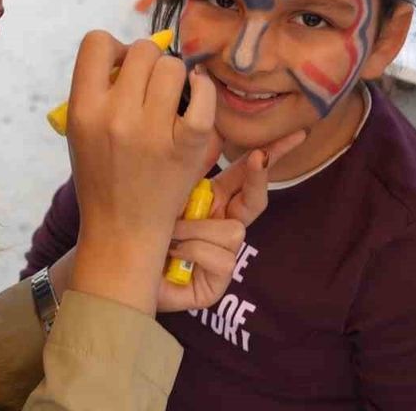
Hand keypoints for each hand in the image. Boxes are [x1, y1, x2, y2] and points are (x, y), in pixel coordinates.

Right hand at [65, 31, 219, 314]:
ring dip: (175, 76)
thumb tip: (130, 52)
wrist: (123, 230)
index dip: (114, 48)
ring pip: (172, 66)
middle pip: (141, 51)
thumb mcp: (81, 133)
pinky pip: (202, 95)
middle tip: (150, 87)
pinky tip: (197, 94)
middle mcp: (115, 116)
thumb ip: (98, 92)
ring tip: (171, 98)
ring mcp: (153, 131)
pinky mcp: (187, 145)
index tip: (122, 69)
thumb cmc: (103, 177)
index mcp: (83, 110)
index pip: (96, 42)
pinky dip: (203, 89)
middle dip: (148, 63)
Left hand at [157, 130, 305, 312]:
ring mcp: (223, 258)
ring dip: (197, 229)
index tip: (296, 134)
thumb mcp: (169, 190)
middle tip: (259, 158)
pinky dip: (192, 252)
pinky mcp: (216, 285)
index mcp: (214, 202)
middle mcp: (223, 227)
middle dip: (257, 178)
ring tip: (169, 233)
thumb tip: (210, 130)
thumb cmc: (141, 228)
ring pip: (233, 231)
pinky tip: (172, 255)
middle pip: (256, 201)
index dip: (271, 155)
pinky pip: (220, 258)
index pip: (248, 175)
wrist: (119, 269)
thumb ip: (192, 165)